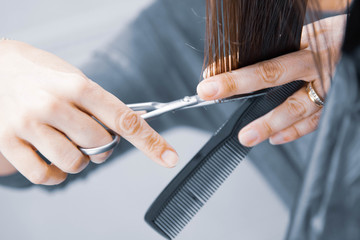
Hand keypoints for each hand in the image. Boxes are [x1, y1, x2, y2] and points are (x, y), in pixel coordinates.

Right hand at [0, 40, 177, 183]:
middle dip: (103, 146)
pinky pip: (45, 175)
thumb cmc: (41, 74)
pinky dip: (57, 174)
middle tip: (92, 135)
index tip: (168, 157)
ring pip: (75, 163)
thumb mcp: (76, 79)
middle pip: (100, 144)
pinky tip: (55, 161)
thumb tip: (135, 124)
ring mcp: (28, 125)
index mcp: (77, 85)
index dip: (151, 142)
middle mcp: (53, 104)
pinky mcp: (8, 142)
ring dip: (80, 160)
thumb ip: (103, 105)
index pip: (124, 119)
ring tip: (70, 144)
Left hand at [197, 15, 345, 146]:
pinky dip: (295, 131)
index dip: (235, 76)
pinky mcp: (337, 102)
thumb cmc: (340, 38)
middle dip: (239, 88)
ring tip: (247, 136)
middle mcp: (319, 66)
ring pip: (297, 109)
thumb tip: (249, 52)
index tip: (208, 84)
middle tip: (212, 97)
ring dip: (270, 125)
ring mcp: (330, 87)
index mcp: (311, 45)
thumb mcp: (314, 32)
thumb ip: (288, 43)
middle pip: (273, 77)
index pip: (267, 63)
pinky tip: (277, 138)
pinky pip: (316, 121)